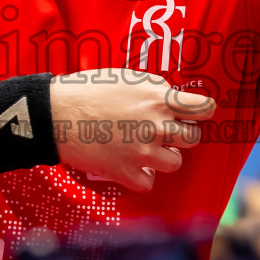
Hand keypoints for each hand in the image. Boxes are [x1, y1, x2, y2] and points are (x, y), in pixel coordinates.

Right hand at [49, 69, 216, 190]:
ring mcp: (142, 151)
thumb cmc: (88, 90)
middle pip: (193, 139)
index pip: (203, 108)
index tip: (196, 113)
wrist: (56, 114)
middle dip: (182, 135)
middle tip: (164, 133)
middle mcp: (156, 125)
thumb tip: (173, 98)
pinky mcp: (126, 171)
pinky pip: (149, 182)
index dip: (202, 111)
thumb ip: (155, 88)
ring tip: (145, 149)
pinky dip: (141, 176)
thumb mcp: (126, 77)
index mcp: (158, 98)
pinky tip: (130, 165)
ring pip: (175, 163)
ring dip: (163, 157)